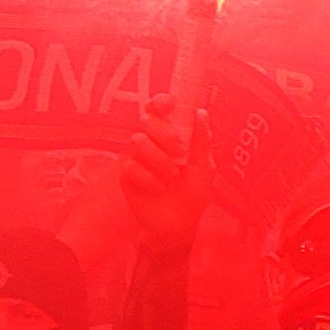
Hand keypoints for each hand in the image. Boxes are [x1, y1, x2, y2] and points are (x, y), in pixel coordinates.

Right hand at [118, 100, 205, 257]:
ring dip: (160, 160)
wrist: (177, 226)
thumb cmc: (191, 196)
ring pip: (138, 142)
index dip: (161, 102)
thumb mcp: (203, 169)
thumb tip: (201, 113)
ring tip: (171, 177)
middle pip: (147, 121)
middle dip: (165, 134)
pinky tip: (158, 189)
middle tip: (179, 152)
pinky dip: (150, 179)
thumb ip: (201, 142)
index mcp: (169, 139)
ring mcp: (136, 159)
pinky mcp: (126, 175)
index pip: (159, 112)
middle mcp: (151, 144)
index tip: (169, 104)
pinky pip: (131, 166)